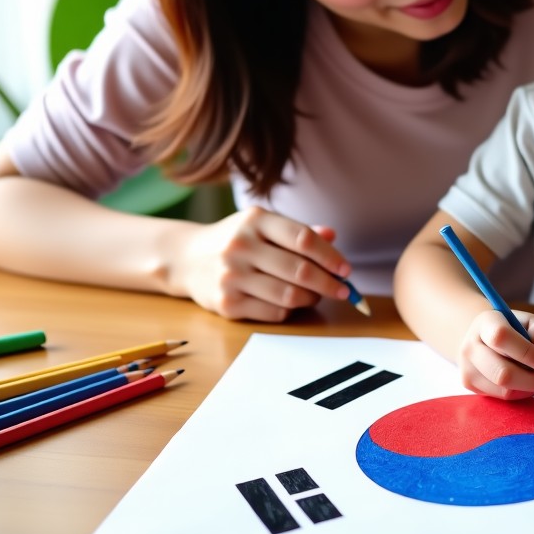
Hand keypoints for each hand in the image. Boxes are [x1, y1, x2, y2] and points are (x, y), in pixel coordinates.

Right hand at [167, 207, 352, 321]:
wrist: (187, 259)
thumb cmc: (237, 240)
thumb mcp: (264, 225)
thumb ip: (299, 231)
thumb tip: (332, 235)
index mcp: (255, 220)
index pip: (303, 239)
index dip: (330, 256)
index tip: (346, 269)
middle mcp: (241, 246)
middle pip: (300, 270)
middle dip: (329, 283)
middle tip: (343, 289)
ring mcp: (231, 276)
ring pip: (289, 295)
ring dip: (311, 298)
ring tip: (317, 295)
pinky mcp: (227, 304)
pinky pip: (274, 313)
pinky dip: (290, 311)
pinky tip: (292, 303)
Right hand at [457, 309, 533, 399]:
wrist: (483, 337)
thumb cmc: (512, 329)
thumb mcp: (531, 321)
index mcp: (485, 322)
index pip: (502, 338)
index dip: (529, 354)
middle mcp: (471, 345)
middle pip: (502, 372)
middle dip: (533, 381)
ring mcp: (467, 367)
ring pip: (504, 390)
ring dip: (529, 388)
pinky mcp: (469, 384)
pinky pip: (502, 397)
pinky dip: (520, 393)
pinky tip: (525, 381)